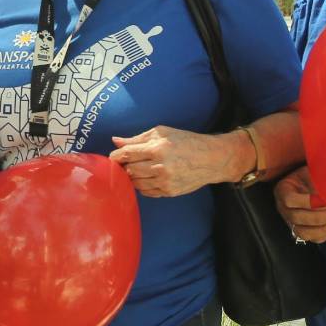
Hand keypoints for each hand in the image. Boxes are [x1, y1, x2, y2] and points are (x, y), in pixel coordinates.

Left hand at [109, 125, 245, 196]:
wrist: (211, 159)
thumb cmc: (186, 141)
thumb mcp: (163, 132)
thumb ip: (138, 138)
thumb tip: (116, 140)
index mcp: (157, 149)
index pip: (127, 154)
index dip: (116, 156)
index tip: (114, 156)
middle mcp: (160, 167)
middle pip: (130, 170)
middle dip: (123, 167)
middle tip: (123, 164)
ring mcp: (165, 181)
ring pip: (136, 183)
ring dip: (132, 177)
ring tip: (136, 170)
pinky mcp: (169, 192)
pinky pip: (146, 192)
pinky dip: (142, 186)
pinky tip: (146, 178)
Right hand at [273, 164, 325, 243]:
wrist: (308, 184)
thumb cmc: (310, 176)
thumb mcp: (312, 172)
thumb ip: (318, 178)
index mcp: (283, 190)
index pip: (289, 199)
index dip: (307, 201)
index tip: (325, 199)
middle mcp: (284, 208)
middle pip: (296, 218)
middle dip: (318, 218)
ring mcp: (291, 221)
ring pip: (303, 233)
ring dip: (323, 229)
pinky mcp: (303, 230)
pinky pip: (313, 239)